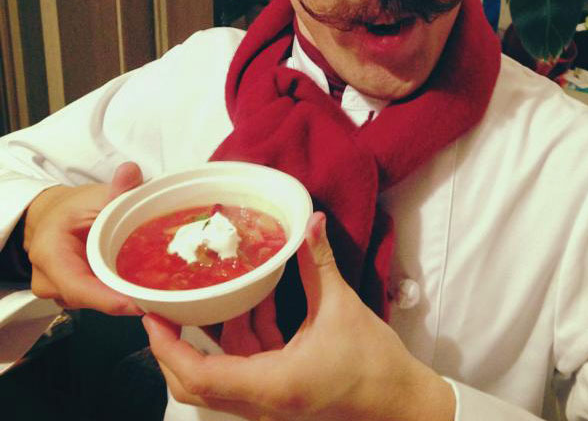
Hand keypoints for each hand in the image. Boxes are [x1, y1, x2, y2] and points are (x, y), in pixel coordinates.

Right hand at [24, 162, 143, 314]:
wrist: (54, 216)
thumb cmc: (73, 207)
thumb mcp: (95, 195)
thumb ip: (116, 188)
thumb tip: (131, 172)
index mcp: (51, 254)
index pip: (78, 286)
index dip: (108, 299)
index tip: (137, 304)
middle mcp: (49, 280)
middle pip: (90, 298)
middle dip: (124, 300)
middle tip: (160, 300)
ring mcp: (60, 292)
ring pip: (95, 302)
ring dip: (124, 298)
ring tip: (158, 295)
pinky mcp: (74, 296)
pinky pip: (98, 299)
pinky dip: (120, 294)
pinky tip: (146, 290)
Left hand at [144, 212, 455, 420]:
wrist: (398, 405)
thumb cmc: (372, 364)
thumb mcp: (342, 307)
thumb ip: (320, 263)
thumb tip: (312, 221)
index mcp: (271, 385)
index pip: (200, 377)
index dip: (169, 349)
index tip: (153, 317)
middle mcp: (262, 402)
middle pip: (196, 386)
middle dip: (174, 349)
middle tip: (162, 311)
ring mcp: (269, 402)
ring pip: (220, 376)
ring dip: (213, 337)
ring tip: (207, 295)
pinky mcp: (280, 394)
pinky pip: (247, 366)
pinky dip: (244, 336)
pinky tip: (257, 300)